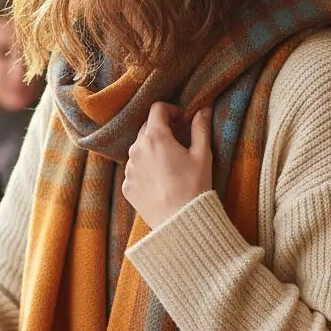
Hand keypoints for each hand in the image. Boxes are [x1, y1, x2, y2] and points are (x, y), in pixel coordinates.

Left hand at [122, 102, 212, 228]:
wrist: (180, 221)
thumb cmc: (194, 186)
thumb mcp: (202, 155)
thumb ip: (201, 128)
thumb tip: (203, 110)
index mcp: (155, 137)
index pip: (157, 109)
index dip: (171, 110)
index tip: (182, 120)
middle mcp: (136, 150)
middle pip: (146, 128)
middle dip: (162, 128)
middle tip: (179, 139)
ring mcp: (129, 169)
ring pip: (139, 149)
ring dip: (152, 149)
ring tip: (170, 163)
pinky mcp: (127, 186)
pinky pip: (135, 170)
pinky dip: (145, 169)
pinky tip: (161, 180)